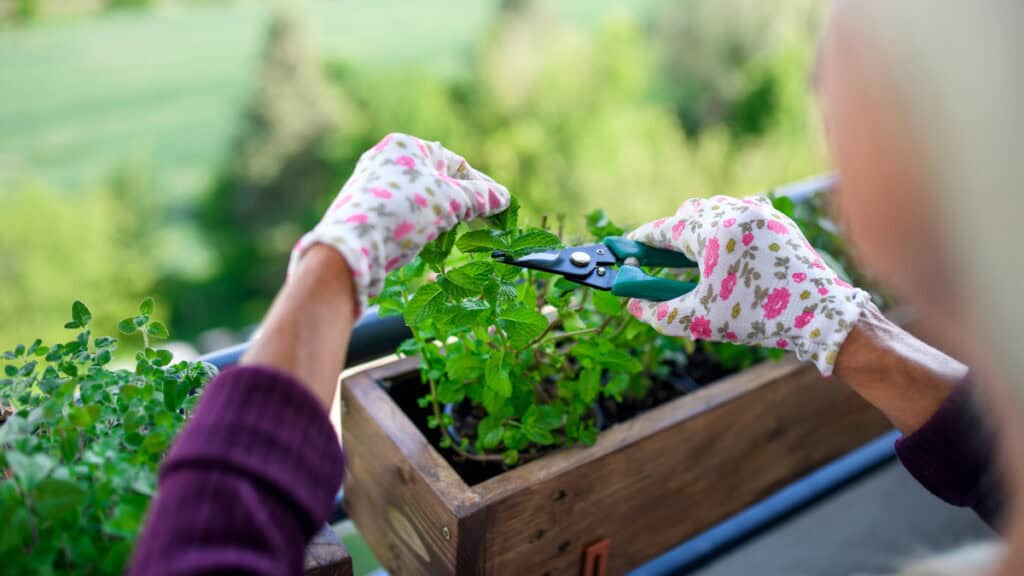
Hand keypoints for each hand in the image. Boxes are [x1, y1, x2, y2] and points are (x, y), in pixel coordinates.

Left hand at [289, 133, 510, 314]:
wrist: (352, 246)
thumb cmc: (403, 212)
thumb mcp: (449, 201)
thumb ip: (479, 197)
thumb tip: (502, 197)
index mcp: (404, 146)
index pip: (455, 163)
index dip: (481, 186)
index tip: (499, 207)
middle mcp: (384, 161)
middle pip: (437, 181)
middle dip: (461, 204)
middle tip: (482, 224)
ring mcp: (371, 187)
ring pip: (419, 200)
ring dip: (440, 218)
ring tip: (453, 236)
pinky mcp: (364, 213)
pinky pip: (401, 216)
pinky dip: (419, 227)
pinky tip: (425, 243)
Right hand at [626, 195, 868, 374]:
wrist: (820, 315)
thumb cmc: (759, 317)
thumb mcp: (699, 320)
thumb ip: (658, 312)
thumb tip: (633, 305)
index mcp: (714, 231)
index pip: (665, 228)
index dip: (642, 240)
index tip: (628, 248)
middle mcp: (736, 212)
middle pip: (689, 213)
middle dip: (672, 234)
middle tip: (661, 260)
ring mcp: (761, 212)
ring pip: (716, 210)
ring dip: (699, 229)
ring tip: (696, 259)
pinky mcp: (779, 221)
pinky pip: (742, 213)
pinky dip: (726, 228)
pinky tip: (728, 255)